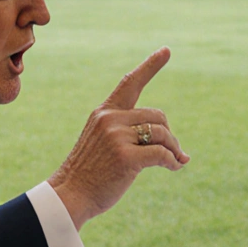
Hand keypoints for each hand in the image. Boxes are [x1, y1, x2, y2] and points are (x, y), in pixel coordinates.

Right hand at [49, 48, 189, 229]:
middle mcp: (109, 119)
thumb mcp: (105, 144)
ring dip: (174, 149)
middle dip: (170, 135)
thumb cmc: (91, 173)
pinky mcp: (126, 158)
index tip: (167, 50)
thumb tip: (178, 150)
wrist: (70, 196)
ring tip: (175, 161)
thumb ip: (131, 136)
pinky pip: (162, 154)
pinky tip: (174, 167)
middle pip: (158, 116)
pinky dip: (173, 161)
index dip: (151, 66)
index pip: (130, 83)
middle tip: (175, 152)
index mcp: (104, 112)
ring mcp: (116, 137)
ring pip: (162, 133)